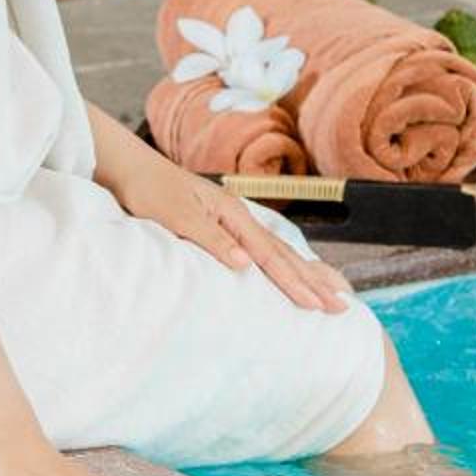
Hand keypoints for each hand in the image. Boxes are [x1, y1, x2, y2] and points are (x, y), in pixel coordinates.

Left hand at [101, 149, 356, 313]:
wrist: (132, 168)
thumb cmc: (150, 191)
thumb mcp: (176, 216)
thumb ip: (211, 239)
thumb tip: (246, 264)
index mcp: (232, 214)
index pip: (271, 256)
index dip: (295, 282)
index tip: (317, 305)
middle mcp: (240, 216)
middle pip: (284, 254)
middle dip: (314, 282)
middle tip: (343, 307)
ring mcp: (234, 220)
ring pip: (280, 251)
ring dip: (307, 273)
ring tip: (335, 290)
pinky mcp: (224, 224)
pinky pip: (264, 249)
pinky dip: (285, 263)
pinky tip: (295, 270)